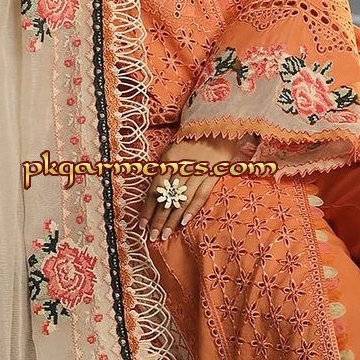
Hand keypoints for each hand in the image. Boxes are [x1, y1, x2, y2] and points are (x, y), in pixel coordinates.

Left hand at [138, 134, 257, 242]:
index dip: (148, 208)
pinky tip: (184, 221)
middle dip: (159, 219)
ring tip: (165, 234)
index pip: (155, 189)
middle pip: (167, 198)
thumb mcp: (172, 150)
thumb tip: (155, 194)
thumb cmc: (191, 138)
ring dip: (173, 219)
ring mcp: (199, 171)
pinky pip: (201, 195)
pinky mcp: (213, 174)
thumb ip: (164, 171)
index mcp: (169, 160)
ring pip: (182, 200)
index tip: (142, 224)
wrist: (217, 123)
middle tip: (152, 236)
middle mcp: (182, 167)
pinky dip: (192, 209)